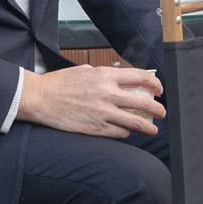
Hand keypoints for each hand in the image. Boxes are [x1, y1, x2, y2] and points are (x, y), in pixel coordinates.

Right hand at [17, 64, 165, 137]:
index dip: (155, 84)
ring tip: (152, 129)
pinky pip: (120, 133)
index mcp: (106, 76)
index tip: (159, 90)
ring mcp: (104, 113)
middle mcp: (109, 94)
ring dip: (149, 127)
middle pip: (145, 103)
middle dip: (158, 109)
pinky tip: (125, 131)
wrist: (41, 98)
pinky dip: (126, 132)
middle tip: (161, 112)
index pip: (141, 78)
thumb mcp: (86, 70)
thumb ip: (105, 75)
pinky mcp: (97, 128)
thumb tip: (122, 78)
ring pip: (136, 122)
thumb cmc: (60, 83)